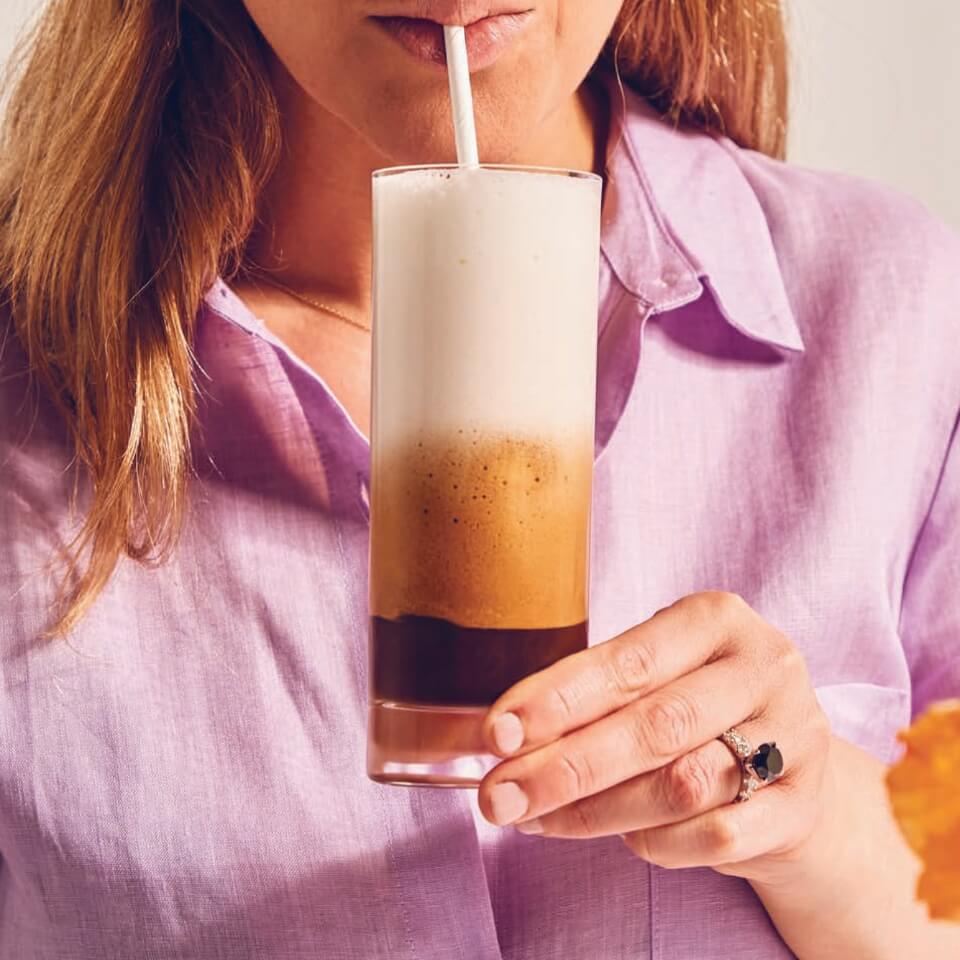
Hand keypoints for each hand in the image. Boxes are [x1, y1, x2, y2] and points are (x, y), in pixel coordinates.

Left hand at [477, 592, 832, 884]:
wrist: (792, 765)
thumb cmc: (697, 707)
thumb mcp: (653, 677)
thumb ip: (589, 699)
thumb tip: (499, 738)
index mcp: (715, 619)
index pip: (627, 662)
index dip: (556, 700)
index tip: (497, 734)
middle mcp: (764, 667)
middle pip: (654, 725)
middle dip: (564, 767)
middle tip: (498, 797)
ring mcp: (795, 737)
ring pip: (683, 784)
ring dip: (597, 811)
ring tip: (538, 819)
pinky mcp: (805, 805)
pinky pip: (716, 836)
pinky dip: (657, 844)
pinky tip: (622, 839)